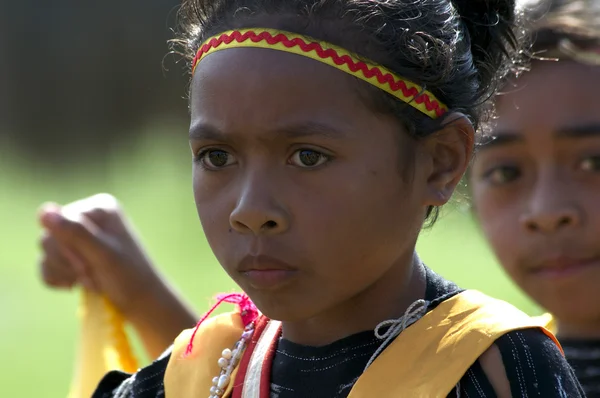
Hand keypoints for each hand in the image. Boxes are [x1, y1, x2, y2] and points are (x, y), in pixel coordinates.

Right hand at [38, 193, 162, 316]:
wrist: (141, 301)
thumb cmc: (128, 277)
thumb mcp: (103, 254)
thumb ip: (76, 232)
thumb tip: (45, 212)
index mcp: (99, 208)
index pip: (59, 222)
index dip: (67, 248)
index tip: (89, 265)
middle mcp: (88, 216)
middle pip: (49, 236)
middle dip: (67, 262)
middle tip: (91, 275)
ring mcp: (79, 235)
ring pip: (45, 251)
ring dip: (63, 272)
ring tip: (89, 281)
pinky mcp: (72, 253)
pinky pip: (45, 263)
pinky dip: (56, 277)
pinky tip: (73, 286)